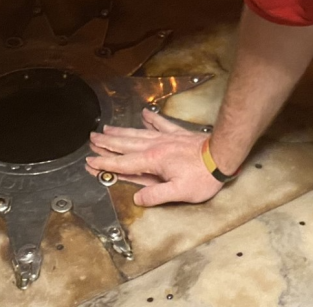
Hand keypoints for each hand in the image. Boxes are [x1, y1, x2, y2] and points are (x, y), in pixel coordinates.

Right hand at [86, 107, 225, 206]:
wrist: (221, 155)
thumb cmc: (203, 176)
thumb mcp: (179, 192)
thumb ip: (156, 195)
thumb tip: (138, 198)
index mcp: (153, 161)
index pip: (123, 163)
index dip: (105, 163)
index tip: (91, 161)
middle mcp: (156, 146)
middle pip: (126, 144)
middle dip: (107, 143)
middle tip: (92, 139)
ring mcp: (166, 138)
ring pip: (138, 133)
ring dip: (121, 132)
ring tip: (107, 129)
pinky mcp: (177, 134)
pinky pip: (160, 124)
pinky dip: (151, 119)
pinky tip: (144, 114)